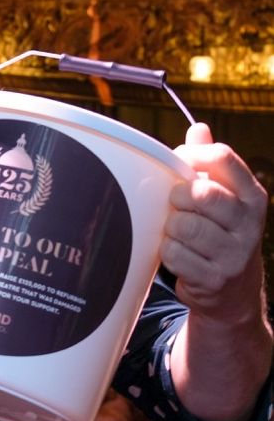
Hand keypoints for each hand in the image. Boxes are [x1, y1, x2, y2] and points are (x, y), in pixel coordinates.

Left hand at [163, 123, 267, 321]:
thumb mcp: (223, 197)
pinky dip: (168, 252)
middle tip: (176, 204)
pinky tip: (179, 255)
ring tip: (177, 233)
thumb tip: (199, 129)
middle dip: (177, 196)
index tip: (178, 165)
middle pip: (200, 193)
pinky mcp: (215, 278)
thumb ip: (209, 164)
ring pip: (184, 225)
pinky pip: (174, 254)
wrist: (233, 290)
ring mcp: (235, 253)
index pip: (223, 158)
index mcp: (252, 196)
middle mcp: (249, 223)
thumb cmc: (219, 232)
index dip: (191, 156)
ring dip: (171, 228)